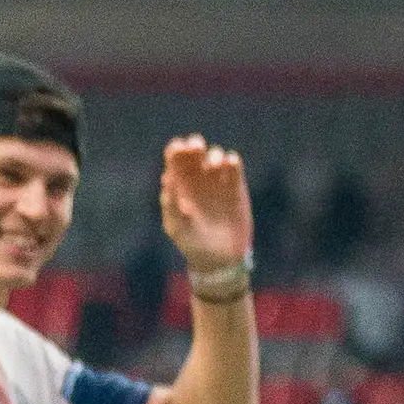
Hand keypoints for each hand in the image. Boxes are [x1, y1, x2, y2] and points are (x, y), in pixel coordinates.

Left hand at [158, 136, 252, 272]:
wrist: (220, 258)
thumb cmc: (192, 244)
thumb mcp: (177, 227)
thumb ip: (172, 205)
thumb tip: (167, 179)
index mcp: (178, 186)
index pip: (175, 159)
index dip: (176, 149)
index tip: (179, 148)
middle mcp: (197, 180)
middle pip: (194, 153)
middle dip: (194, 145)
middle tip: (196, 147)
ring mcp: (217, 182)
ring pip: (215, 155)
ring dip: (214, 154)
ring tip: (214, 165)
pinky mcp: (236, 187)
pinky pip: (234, 166)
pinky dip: (232, 160)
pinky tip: (229, 166)